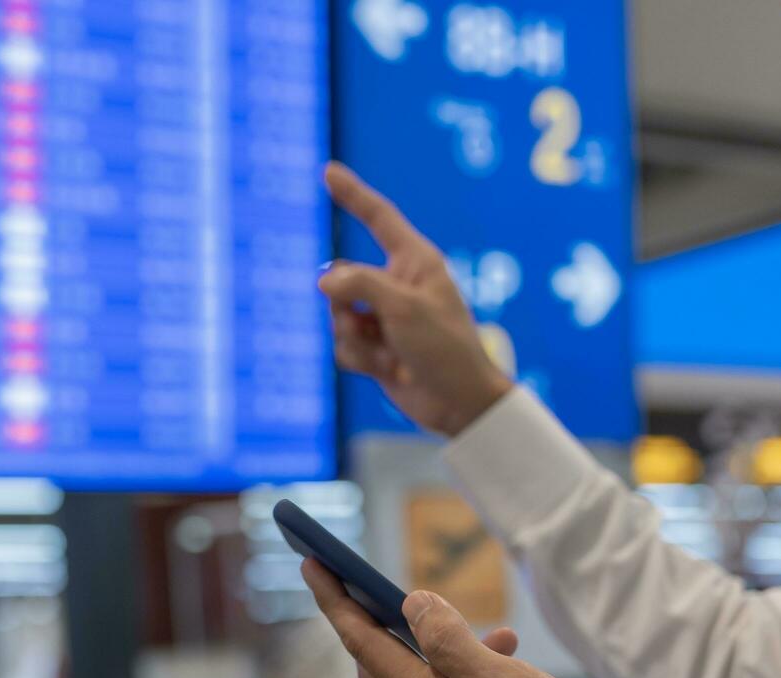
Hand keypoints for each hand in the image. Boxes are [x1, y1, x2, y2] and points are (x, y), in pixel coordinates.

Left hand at [302, 559, 654, 677]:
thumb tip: (412, 604)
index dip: (336, 601)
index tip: (310, 563)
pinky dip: (466, 671)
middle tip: (364, 582)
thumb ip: (452, 643)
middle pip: (378, 665)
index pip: (364, 644)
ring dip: (433, 644)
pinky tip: (508, 659)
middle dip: (366, 621)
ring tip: (488, 626)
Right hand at [319, 161, 512, 436]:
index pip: (378, 218)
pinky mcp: (375, 347)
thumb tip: (324, 279)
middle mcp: (396, 284)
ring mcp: (383, 317)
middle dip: (348, 305)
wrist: (457, 403)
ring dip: (356, 339)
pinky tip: (389, 370)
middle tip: (379, 326)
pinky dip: (361, 360)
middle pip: (342, 278)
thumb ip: (360, 283)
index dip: (353, 194)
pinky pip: (343, 346)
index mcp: (415, 262)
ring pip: (337, 316)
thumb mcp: (403, 308)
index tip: (328, 171)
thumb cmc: (444, 348)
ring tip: (390, 353)